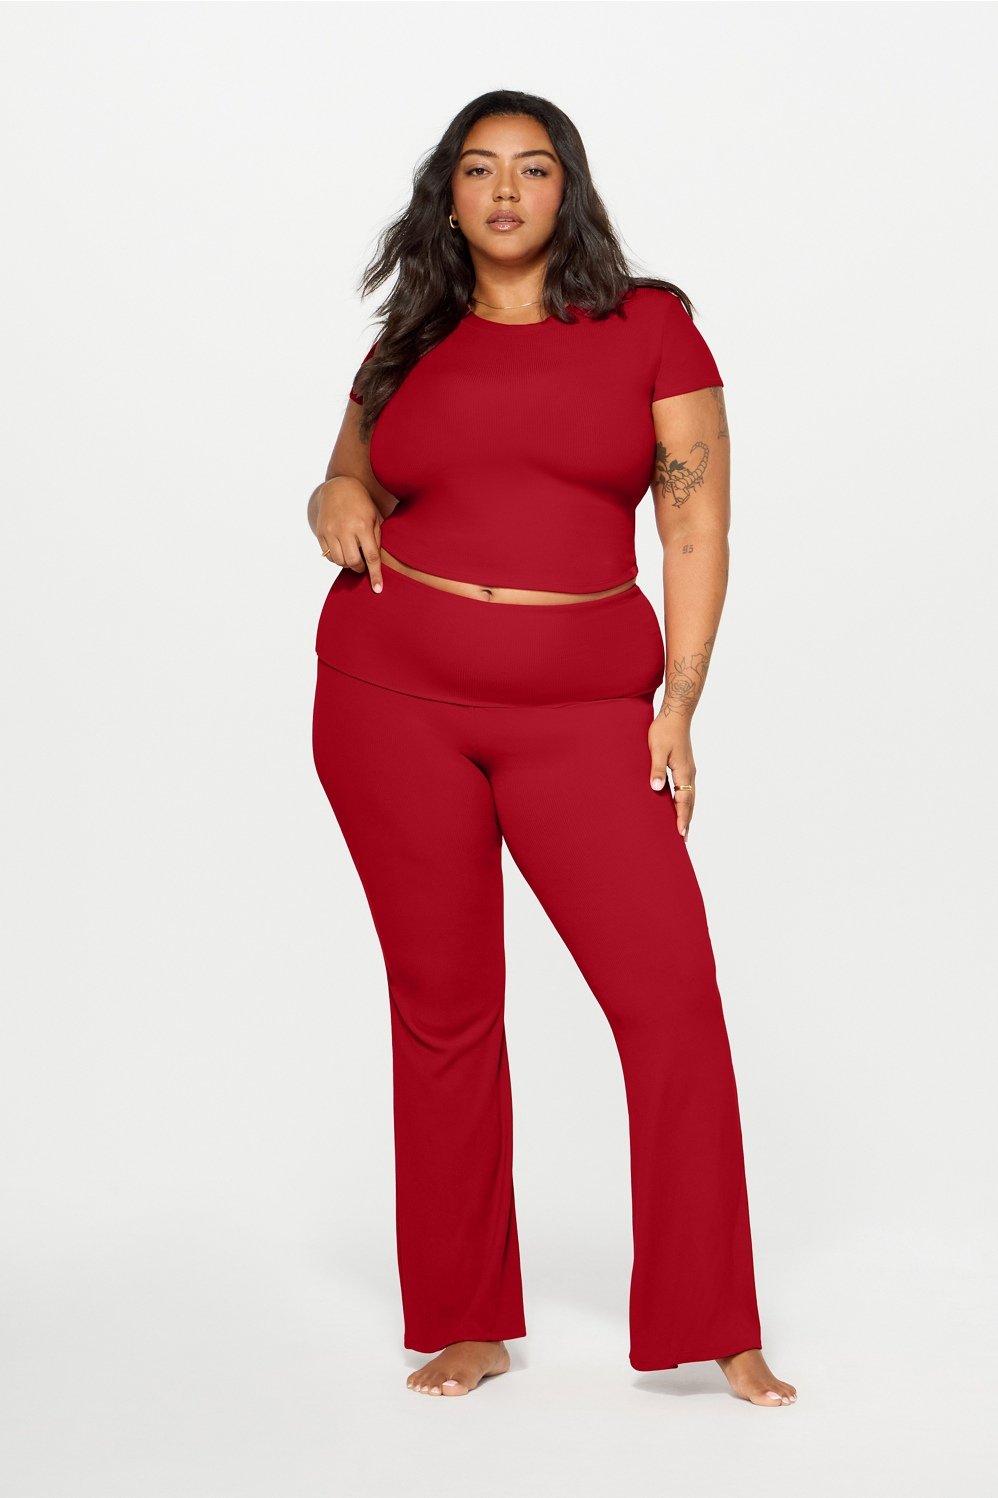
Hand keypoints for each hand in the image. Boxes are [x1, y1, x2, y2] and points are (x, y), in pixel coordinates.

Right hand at [315, 477, 385, 592]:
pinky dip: (337, 559)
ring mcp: (331, 531)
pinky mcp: (321, 532)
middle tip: (362, 565)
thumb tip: (376, 563)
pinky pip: (329, 556)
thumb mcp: (374, 517)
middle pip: (353, 562)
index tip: (378, 589)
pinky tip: (342, 551)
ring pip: (339, 561)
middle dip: (359, 568)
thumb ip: (376, 539)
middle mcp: (345, 529)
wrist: (337, 487)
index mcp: (363, 525)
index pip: (371, 557)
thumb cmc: (361, 503)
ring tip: (353, 557)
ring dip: (348, 564)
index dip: (375, 575)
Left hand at [648, 712, 694, 838]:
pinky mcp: (685, 765)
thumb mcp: (656, 750)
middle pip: (689, 801)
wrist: (676, 714)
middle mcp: (689, 773)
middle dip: (686, 819)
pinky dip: (684, 800)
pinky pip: (686, 788)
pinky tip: (679, 803)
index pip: (684, 800)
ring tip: (683, 826)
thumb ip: (656, 769)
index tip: (680, 832)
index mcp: (683, 771)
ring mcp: (688, 769)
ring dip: (686, 811)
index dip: (682, 817)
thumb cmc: (665, 730)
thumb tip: (656, 788)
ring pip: (689, 795)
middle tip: (683, 837)